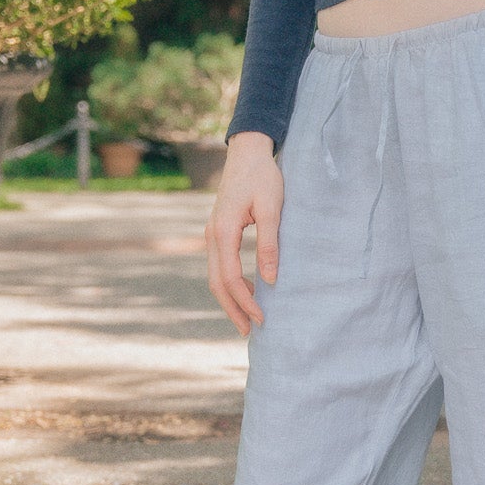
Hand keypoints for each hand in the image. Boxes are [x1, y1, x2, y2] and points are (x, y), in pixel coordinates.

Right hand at [205, 132, 282, 335]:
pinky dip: (230, 283)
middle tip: (250, 331)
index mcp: (223, 231)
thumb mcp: (272, 208)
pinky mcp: (218, 231)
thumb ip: (269, 244)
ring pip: (215, 275)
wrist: (247, 152)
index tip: (263, 317)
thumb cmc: (263, 177)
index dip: (246, 301)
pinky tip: (249, 291)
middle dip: (232, 308)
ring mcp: (212, 233)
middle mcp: (212, 235)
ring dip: (230, 298)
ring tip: (247, 318)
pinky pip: (220, 265)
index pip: (231, 277)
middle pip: (217, 282)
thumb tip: (271, 279)